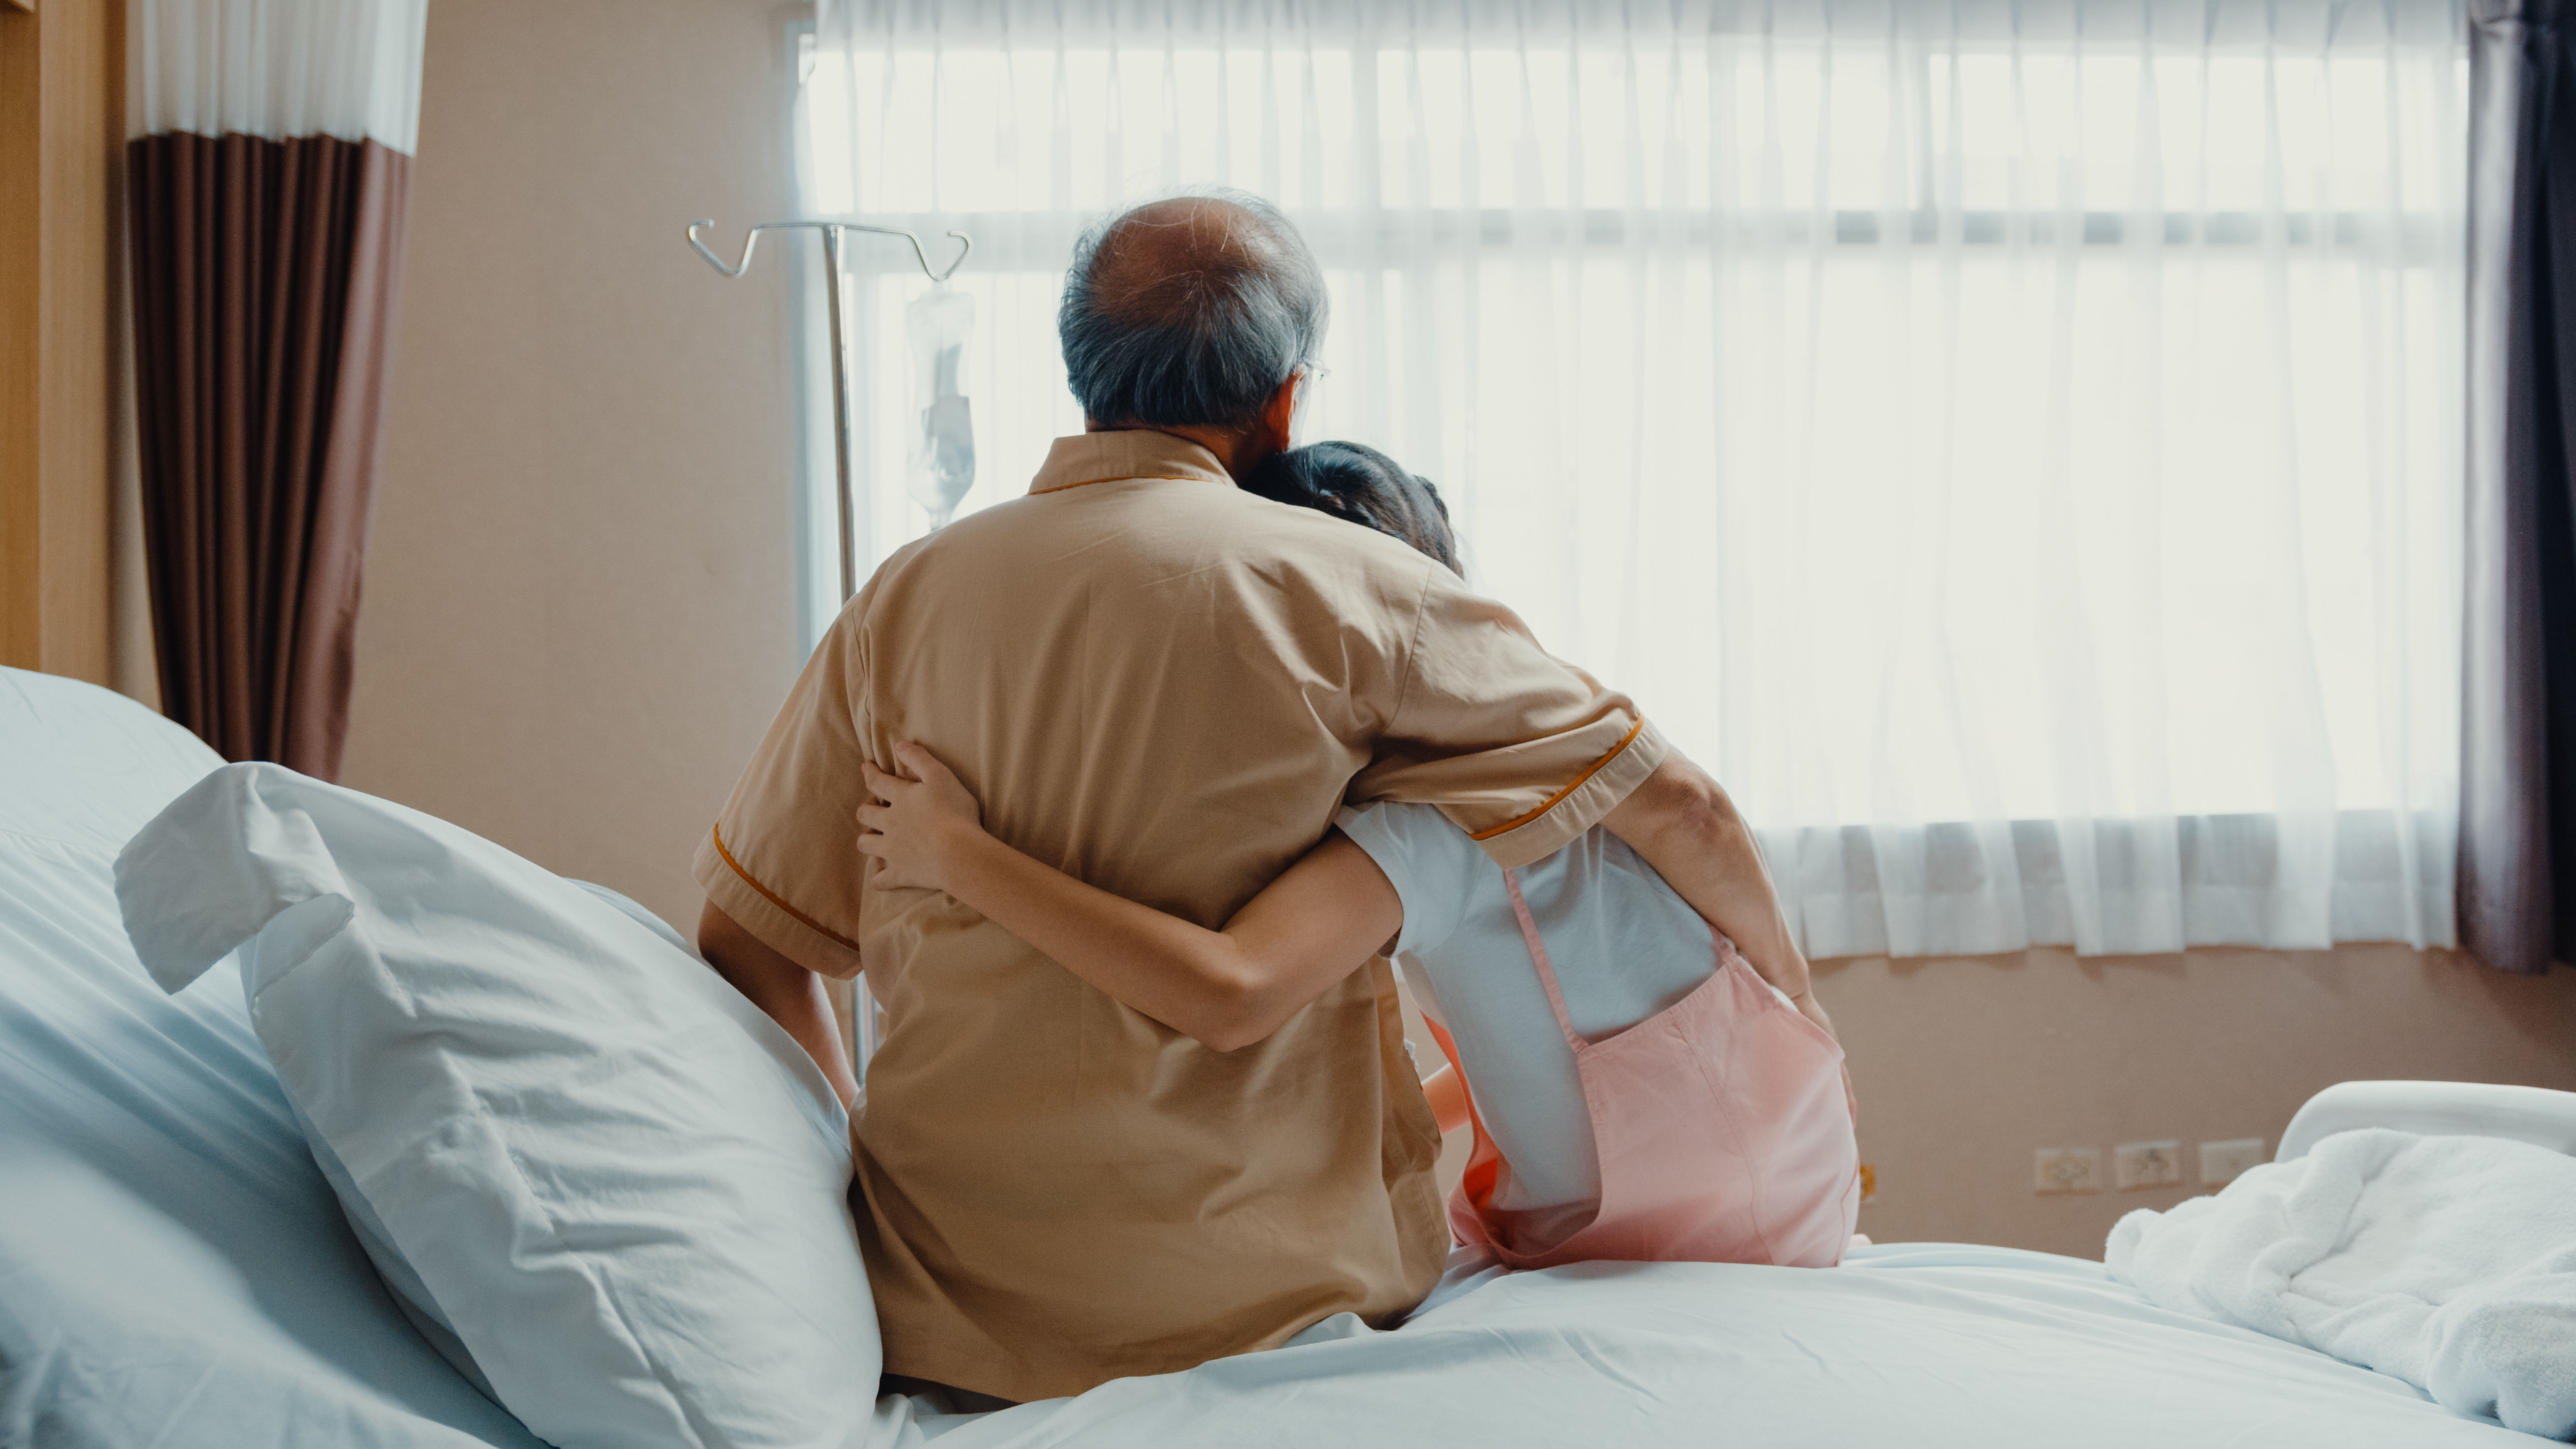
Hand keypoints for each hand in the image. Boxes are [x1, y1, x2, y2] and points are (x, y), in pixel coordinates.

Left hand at [857, 742, 985, 892]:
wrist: (959, 854)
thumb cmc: (954, 812)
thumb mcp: (941, 776)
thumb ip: (919, 759)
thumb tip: (900, 744)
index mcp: (900, 798)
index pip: (877, 781)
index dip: (869, 772)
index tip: (865, 766)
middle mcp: (889, 824)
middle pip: (865, 815)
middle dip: (865, 809)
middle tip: (873, 807)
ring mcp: (892, 851)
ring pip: (866, 845)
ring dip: (867, 840)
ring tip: (874, 839)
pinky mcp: (901, 874)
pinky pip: (882, 880)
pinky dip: (880, 878)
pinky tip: (882, 875)